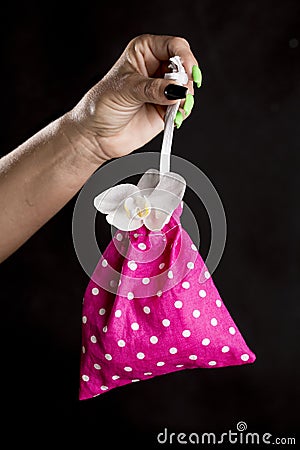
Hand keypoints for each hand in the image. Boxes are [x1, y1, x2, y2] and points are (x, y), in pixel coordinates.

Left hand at [70, 34, 199, 160]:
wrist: (97, 135)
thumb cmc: (102, 105)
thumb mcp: (126, 90)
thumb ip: (153, 89)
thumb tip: (177, 89)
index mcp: (144, 51)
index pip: (174, 46)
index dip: (185, 58)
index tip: (188, 74)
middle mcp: (156, 68)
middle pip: (185, 66)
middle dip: (186, 81)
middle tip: (180, 94)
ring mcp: (163, 89)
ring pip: (187, 88)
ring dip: (185, 99)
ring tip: (174, 109)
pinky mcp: (166, 108)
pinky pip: (183, 107)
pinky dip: (182, 112)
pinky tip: (174, 117)